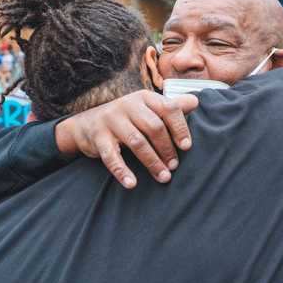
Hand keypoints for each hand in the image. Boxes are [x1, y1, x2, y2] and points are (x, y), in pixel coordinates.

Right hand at [56, 90, 198, 188]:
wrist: (86, 124)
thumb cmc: (126, 118)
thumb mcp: (147, 108)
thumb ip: (170, 106)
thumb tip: (195, 102)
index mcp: (145, 98)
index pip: (168, 108)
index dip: (180, 127)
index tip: (187, 146)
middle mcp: (128, 105)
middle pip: (154, 126)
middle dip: (167, 148)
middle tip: (174, 166)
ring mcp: (112, 120)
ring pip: (137, 142)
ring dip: (152, 162)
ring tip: (163, 177)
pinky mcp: (98, 137)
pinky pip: (111, 156)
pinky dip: (122, 171)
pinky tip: (132, 184)